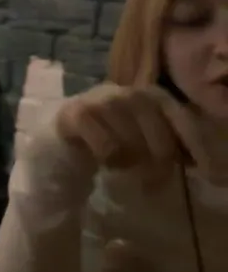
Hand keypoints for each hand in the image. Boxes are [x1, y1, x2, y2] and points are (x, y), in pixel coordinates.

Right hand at [55, 83, 215, 178]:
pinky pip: (106, 146)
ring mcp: (99, 100)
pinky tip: (104, 162)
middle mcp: (126, 91)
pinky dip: (109, 160)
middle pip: (157, 128)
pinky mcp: (75, 114)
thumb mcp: (147, 140)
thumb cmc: (110, 139)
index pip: (181, 117)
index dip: (197, 146)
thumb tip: (212, 168)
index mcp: (149, 94)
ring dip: (131, 161)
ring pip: (130, 139)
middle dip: (160, 158)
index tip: (212, 176)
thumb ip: (174, 144)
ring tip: (123, 168)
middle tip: (157, 181)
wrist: (59, 139)